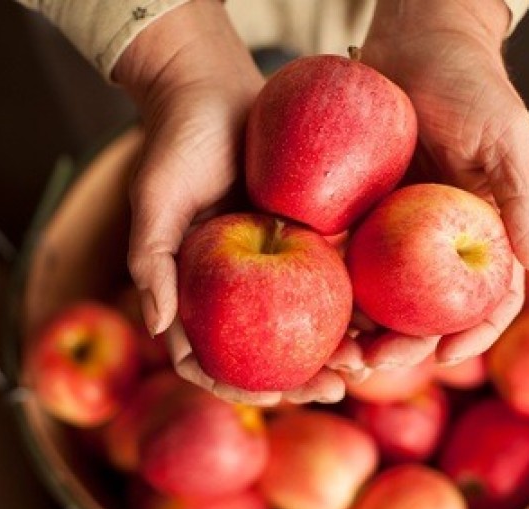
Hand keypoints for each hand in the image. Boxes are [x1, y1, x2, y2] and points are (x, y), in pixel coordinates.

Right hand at [114, 1, 345, 405]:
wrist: (216, 91)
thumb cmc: (179, 144)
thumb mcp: (155, 200)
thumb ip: (151, 261)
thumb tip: (158, 328)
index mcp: (198, 290)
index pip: (211, 354)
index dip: (236, 384)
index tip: (272, 398)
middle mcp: (236, 287)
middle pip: (266, 350)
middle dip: (299, 380)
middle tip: (334, 392)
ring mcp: (273, 266)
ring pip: (303, 323)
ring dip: (333, 352)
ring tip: (365, 366)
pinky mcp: (305, 237)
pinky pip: (328, 277)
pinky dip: (350, 303)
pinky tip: (376, 318)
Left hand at [334, 0, 528, 368]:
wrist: (416, 44)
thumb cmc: (469, 86)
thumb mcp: (505, 139)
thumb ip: (520, 200)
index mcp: (479, 235)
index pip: (485, 301)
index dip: (470, 335)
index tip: (445, 357)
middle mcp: (437, 244)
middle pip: (424, 313)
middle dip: (403, 346)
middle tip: (374, 363)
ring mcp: (396, 235)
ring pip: (381, 298)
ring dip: (361, 331)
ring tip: (337, 352)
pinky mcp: (359, 216)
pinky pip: (346, 261)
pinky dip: (335, 290)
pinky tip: (316, 307)